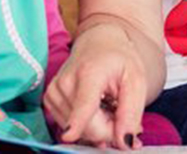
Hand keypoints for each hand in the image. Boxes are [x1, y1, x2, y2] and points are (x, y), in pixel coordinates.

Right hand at [44, 24, 146, 149]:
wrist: (99, 43)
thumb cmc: (119, 60)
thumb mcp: (136, 81)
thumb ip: (131, 113)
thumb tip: (125, 143)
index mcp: (89, 73)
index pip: (83, 103)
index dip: (77, 122)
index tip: (69, 136)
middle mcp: (66, 81)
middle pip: (86, 126)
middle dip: (108, 129)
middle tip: (118, 111)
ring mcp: (54, 91)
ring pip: (79, 130)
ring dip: (97, 126)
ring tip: (106, 104)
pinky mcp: (49, 99)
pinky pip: (70, 126)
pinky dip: (85, 123)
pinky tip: (93, 107)